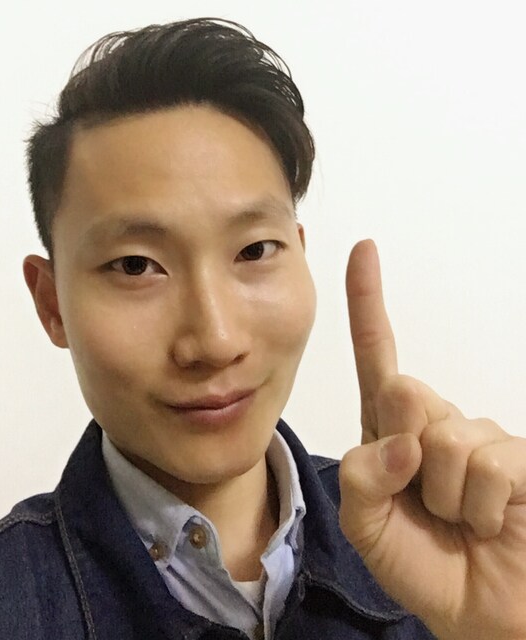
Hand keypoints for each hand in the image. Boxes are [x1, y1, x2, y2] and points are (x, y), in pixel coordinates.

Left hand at [338, 239, 525, 639]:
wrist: (475, 610)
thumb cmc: (419, 561)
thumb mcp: (366, 525)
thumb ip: (363, 479)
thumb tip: (401, 439)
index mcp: (389, 429)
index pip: (376, 356)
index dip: (367, 303)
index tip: (364, 249)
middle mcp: (433, 421)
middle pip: (401, 393)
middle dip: (403, 454)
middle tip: (422, 499)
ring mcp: (479, 435)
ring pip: (444, 439)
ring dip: (443, 496)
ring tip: (458, 518)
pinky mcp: (518, 458)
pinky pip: (485, 466)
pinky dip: (479, 508)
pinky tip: (490, 521)